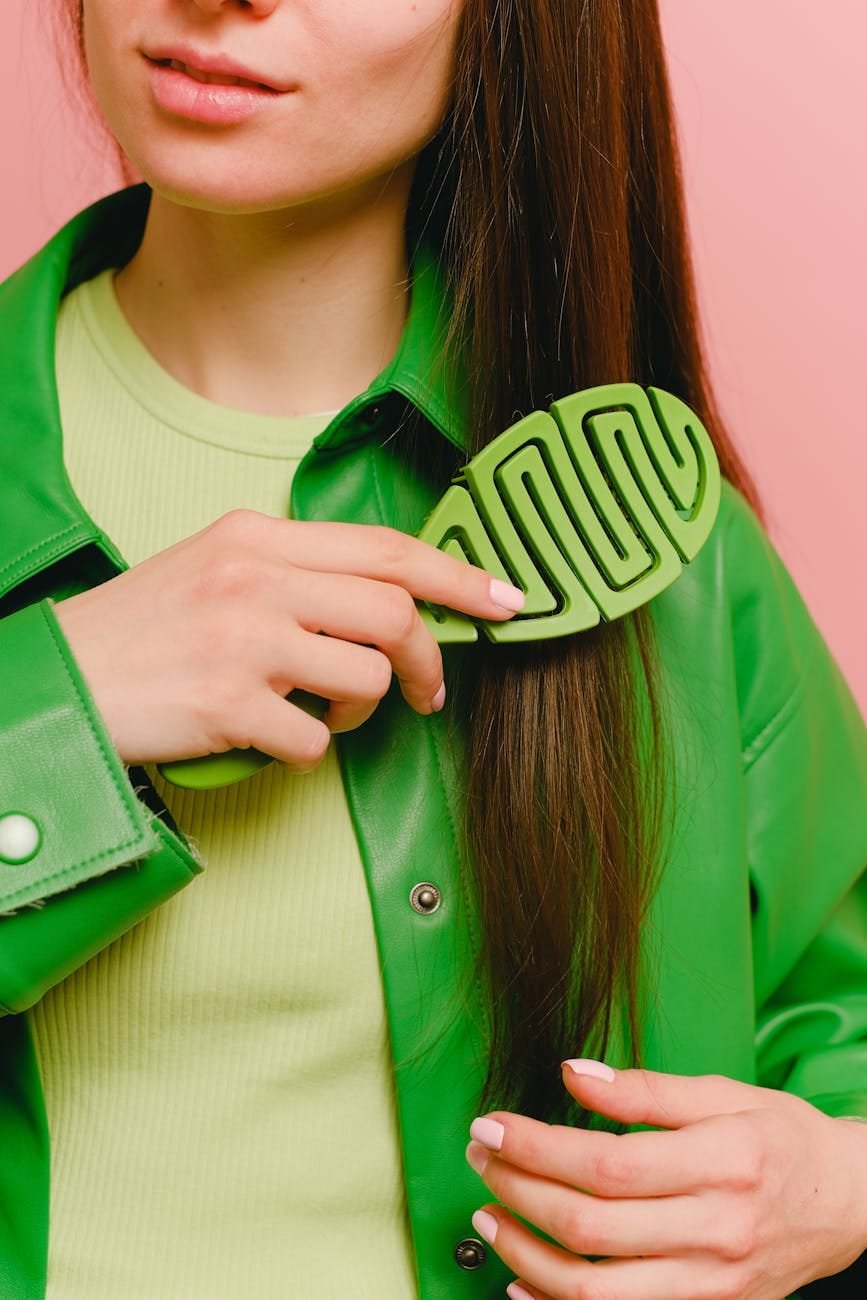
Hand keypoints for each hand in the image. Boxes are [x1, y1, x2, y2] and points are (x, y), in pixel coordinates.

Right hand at [51, 509, 523, 768]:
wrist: (61, 678)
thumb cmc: (145, 627)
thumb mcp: (216, 566)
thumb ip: (296, 571)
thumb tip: (388, 596)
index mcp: (257, 537)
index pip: (386, 548)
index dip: (457, 576)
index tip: (505, 599)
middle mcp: (256, 579)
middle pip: (394, 612)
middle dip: (432, 659)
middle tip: (430, 693)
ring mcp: (244, 641)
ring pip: (368, 678)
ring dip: (365, 709)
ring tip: (326, 712)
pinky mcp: (229, 706)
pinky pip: (317, 742)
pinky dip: (310, 750)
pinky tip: (274, 737)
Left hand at [464, 1060, 866, 1298]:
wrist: (846, 1202)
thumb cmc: (781, 1138)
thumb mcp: (723, 1093)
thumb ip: (645, 1089)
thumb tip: (573, 1073)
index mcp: (722, 1162)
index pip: (607, 1164)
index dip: (537, 1146)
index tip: (493, 1125)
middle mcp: (717, 1231)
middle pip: (591, 1226)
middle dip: (518, 1191)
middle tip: (481, 1159)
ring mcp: (711, 1284)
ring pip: (595, 1290)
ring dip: (526, 1254)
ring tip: (488, 1218)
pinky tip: (523, 1280)